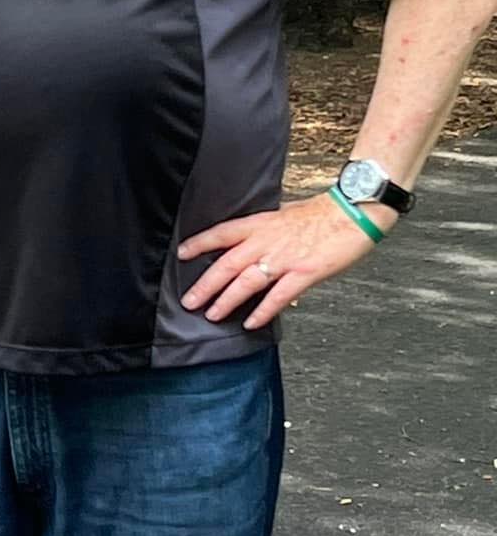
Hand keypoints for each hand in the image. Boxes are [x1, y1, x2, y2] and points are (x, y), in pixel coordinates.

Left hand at [178, 191, 389, 328]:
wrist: (353, 212)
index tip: (181, 254)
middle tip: (189, 301)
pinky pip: (278, 296)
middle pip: (227, 264)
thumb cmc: (322, 214)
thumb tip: (253, 246)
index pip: (222, 233)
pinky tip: (251, 323)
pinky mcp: (304, 273)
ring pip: (246, 282)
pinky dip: (263, 311)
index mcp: (261, 224)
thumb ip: (266, 232)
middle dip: (205, 284)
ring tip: (212, 315)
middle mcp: (266, 241)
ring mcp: (284, 258)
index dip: (200, 243)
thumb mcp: (284, 215)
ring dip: (226, 300)